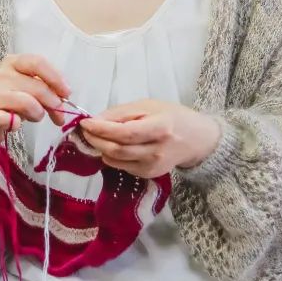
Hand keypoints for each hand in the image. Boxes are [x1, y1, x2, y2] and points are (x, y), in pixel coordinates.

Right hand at [0, 54, 70, 149]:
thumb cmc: (9, 101)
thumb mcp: (27, 89)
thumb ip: (45, 89)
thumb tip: (65, 98)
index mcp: (13, 62)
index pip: (38, 63)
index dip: (56, 78)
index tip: (66, 93)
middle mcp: (1, 74)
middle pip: (37, 86)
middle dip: (53, 103)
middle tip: (59, 115)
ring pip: (29, 103)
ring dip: (38, 114)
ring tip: (34, 117)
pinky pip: (14, 120)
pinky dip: (19, 124)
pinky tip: (15, 124)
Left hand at [79, 100, 219, 179]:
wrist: (196, 140)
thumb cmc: (172, 117)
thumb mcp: (149, 106)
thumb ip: (122, 113)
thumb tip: (96, 120)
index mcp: (160, 128)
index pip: (124, 133)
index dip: (102, 129)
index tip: (85, 122)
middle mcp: (157, 151)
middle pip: (117, 150)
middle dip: (95, 140)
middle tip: (85, 130)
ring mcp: (153, 166)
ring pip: (116, 161)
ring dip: (100, 149)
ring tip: (94, 137)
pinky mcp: (149, 175)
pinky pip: (122, 166)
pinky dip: (111, 156)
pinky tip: (111, 146)